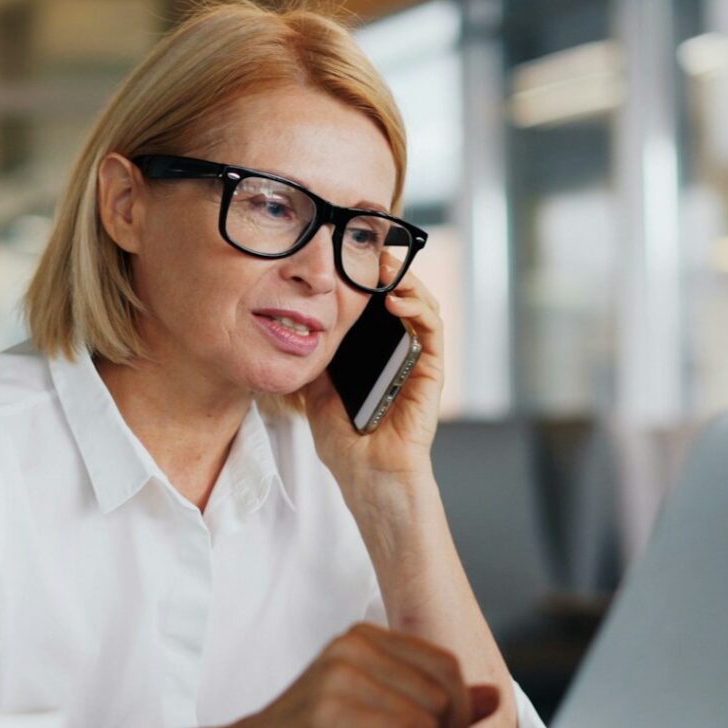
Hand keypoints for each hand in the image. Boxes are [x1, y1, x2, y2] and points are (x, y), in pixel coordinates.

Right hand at [228, 623, 499, 727]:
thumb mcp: (385, 712)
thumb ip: (438, 701)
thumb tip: (494, 696)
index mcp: (366, 635)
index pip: (446, 663)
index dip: (457, 711)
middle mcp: (353, 643)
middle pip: (441, 692)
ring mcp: (340, 672)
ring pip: (425, 717)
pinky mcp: (331, 708)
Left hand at [303, 257, 444, 483]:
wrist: (366, 478)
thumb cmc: (346, 444)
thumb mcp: (316, 393)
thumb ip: (314, 362)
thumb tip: (295, 331)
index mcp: (374, 355)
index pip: (376, 307)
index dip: (367, 281)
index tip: (347, 257)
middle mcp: (400, 353)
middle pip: (401, 299)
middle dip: (388, 271)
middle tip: (369, 249)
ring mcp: (418, 361)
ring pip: (421, 307)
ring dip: (406, 281)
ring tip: (385, 266)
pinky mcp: (431, 373)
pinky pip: (432, 331)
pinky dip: (418, 309)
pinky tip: (397, 300)